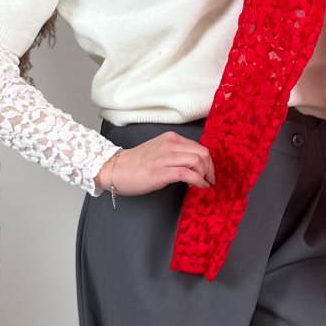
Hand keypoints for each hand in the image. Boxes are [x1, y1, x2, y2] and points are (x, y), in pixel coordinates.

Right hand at [95, 133, 215, 195]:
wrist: (115, 169)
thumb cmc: (136, 164)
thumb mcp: (159, 151)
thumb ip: (176, 154)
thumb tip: (194, 165)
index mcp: (171, 139)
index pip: (199, 147)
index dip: (208, 161)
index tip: (208, 172)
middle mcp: (170, 145)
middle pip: (203, 153)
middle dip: (210, 168)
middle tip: (210, 179)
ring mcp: (166, 158)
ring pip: (198, 161)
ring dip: (205, 175)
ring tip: (204, 184)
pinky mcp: (162, 172)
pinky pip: (188, 174)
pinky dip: (198, 181)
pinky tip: (200, 186)